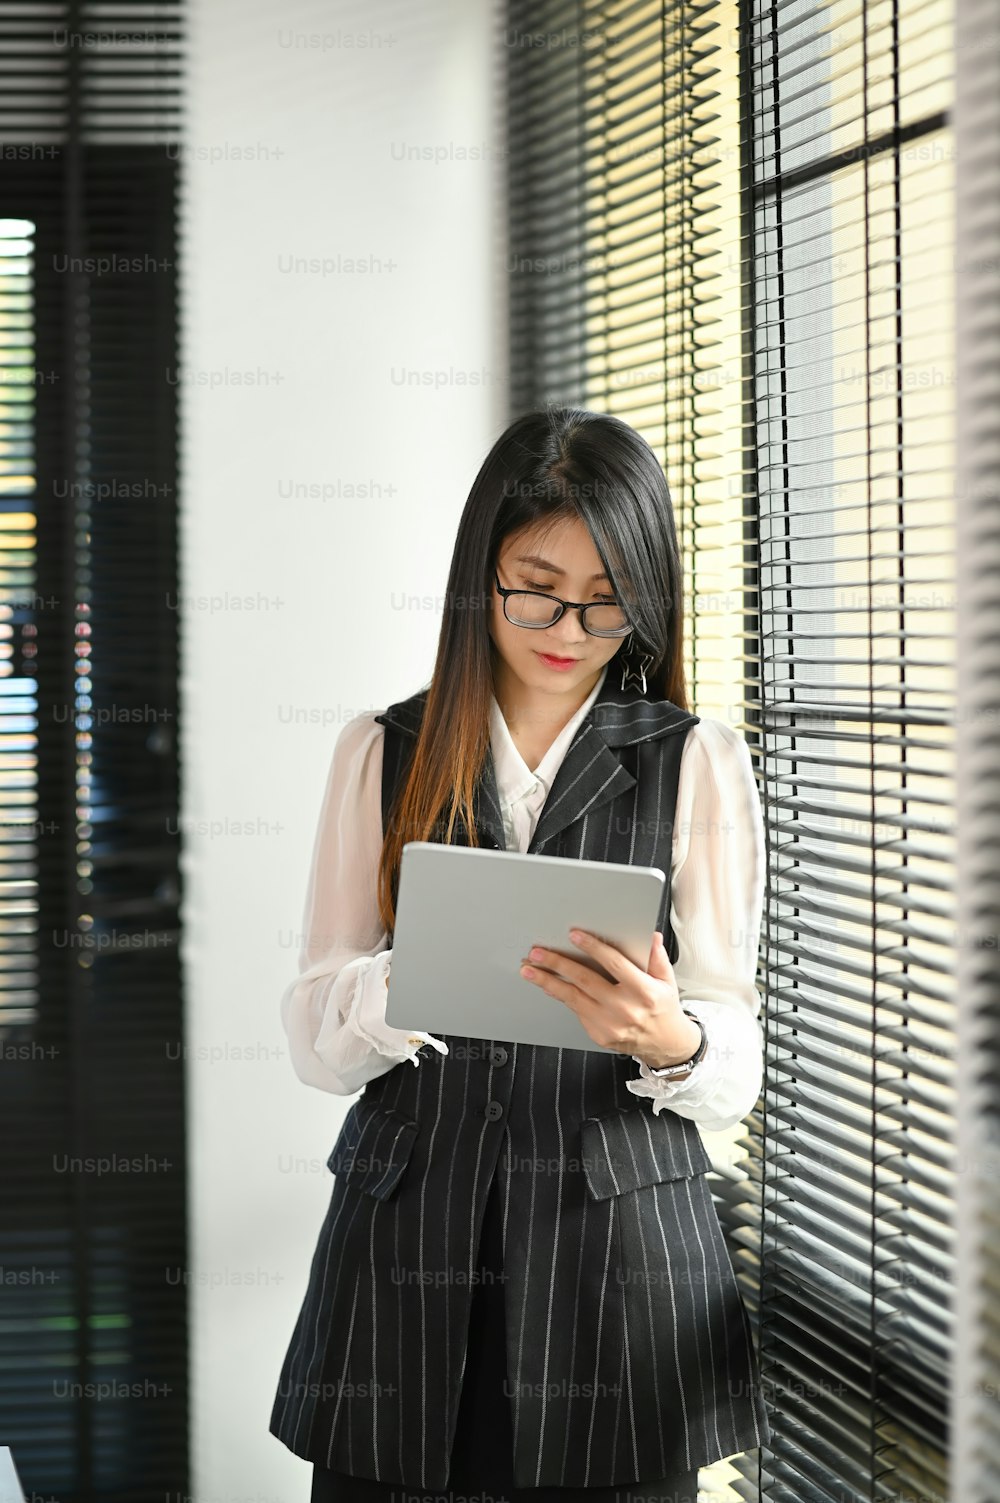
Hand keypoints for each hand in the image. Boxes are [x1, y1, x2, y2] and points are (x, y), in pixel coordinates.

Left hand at [519, 929, 702, 1067]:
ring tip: (529, 969)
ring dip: (547, 982)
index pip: (614, 964)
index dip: (593, 947)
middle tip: (537, 953)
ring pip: (573, 998)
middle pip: (585, 980)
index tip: (575, 936)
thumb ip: (657, 957)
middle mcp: (625, 1008)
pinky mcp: (599, 1034)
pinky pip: (576, 1011)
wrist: (664, 1044)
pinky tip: (548, 985)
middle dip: (558, 964)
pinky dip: (560, 997)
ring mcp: (610, 1024)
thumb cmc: (663, 1009)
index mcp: (643, 991)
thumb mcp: (667, 981)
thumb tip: (651, 936)